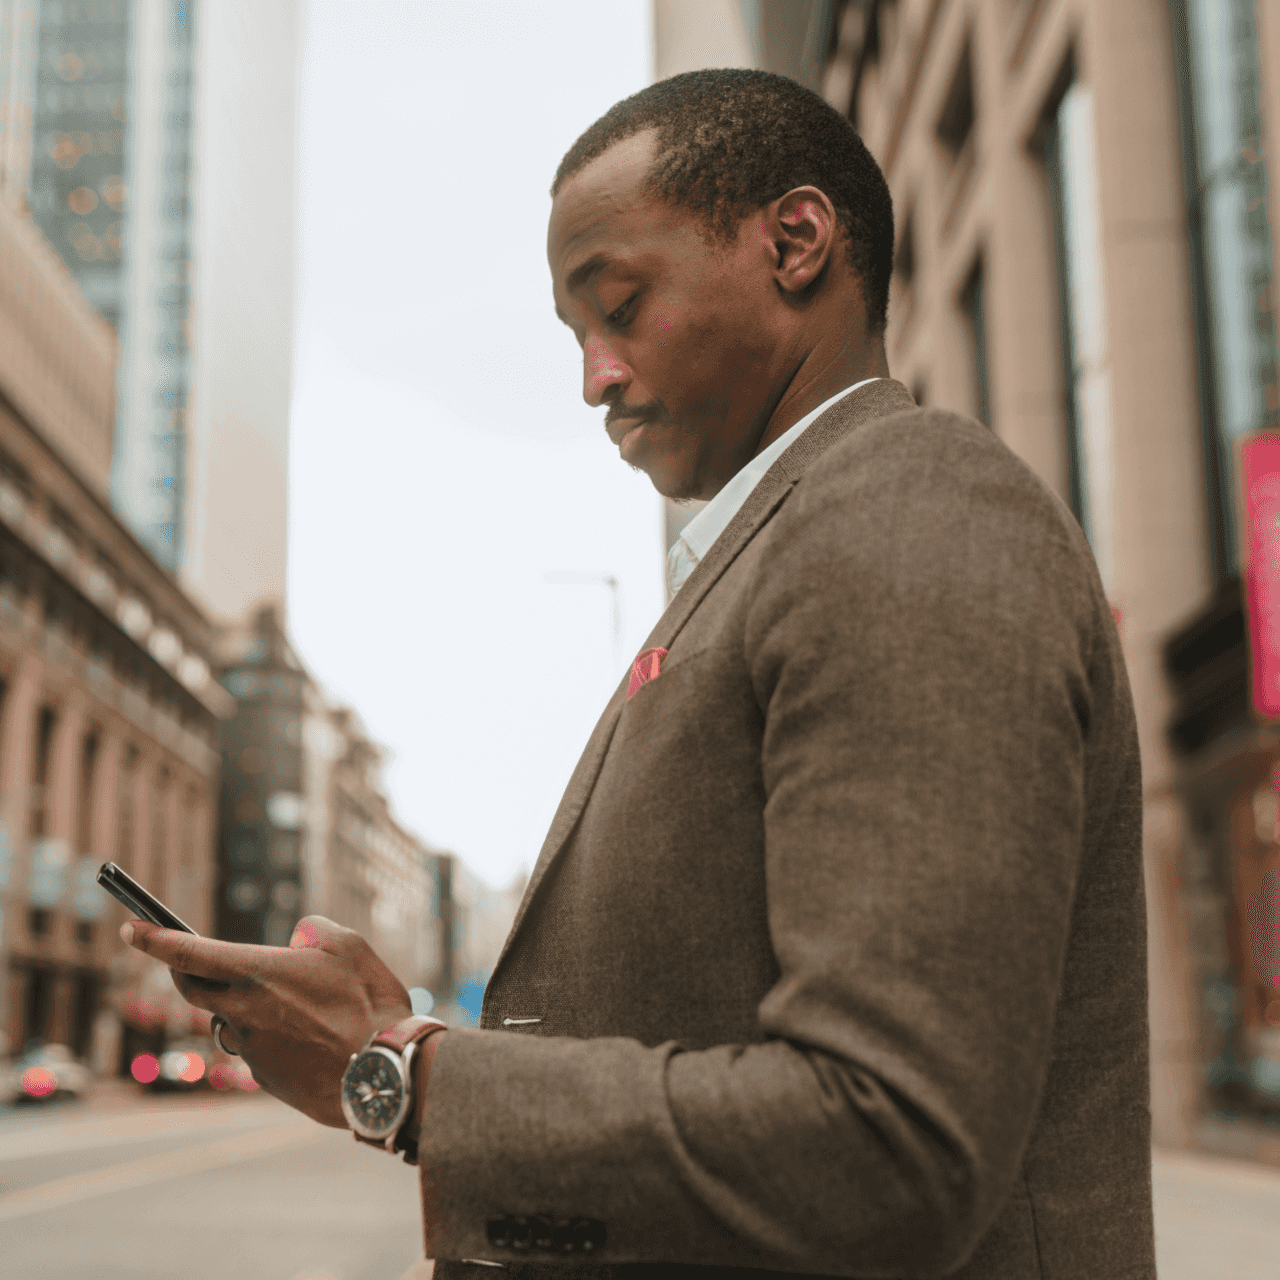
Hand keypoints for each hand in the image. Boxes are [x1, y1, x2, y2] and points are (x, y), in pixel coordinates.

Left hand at [120, 915, 412, 1126]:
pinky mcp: (264, 1079)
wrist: (382, 1074)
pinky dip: (267, 1034)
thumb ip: (314, 932)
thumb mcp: (350, 946)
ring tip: (292, 1002)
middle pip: (193, 989)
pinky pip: (254, 1048)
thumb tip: (295, 942)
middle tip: (189, 958)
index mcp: (258, 974)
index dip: (155, 939)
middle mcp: (243, 1012)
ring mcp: (250, 1049)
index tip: (131, 928)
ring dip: (241, 1005)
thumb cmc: (370, 1004)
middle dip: (184, 970)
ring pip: (229, 1020)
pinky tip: (308, 1035)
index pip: (190, 953)